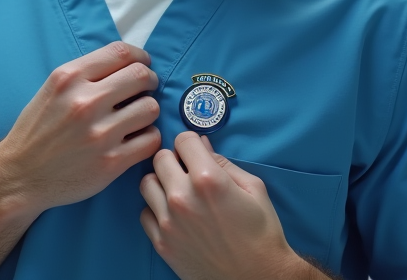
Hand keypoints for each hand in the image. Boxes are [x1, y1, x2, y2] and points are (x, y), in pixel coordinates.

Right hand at [0, 41, 161, 215]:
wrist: (20, 176)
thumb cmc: (37, 131)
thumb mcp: (52, 89)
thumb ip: (86, 74)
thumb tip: (128, 64)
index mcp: (69, 78)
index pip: (122, 52)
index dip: (140, 56)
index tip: (143, 64)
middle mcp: (85, 102)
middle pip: (141, 75)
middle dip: (149, 80)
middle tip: (145, 89)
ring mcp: (100, 133)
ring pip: (150, 107)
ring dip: (148, 110)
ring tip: (137, 117)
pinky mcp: (111, 162)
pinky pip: (151, 139)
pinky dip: (148, 137)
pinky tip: (136, 139)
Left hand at [139, 132, 317, 279]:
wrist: (256, 278)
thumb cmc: (261, 233)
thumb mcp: (253, 188)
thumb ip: (223, 162)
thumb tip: (202, 144)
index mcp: (207, 179)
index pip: (182, 140)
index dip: (191, 143)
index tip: (196, 152)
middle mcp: (182, 197)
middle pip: (160, 158)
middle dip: (174, 159)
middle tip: (187, 170)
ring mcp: (168, 221)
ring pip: (146, 183)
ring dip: (161, 182)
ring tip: (178, 191)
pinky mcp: (161, 242)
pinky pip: (145, 212)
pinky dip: (156, 209)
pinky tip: (174, 214)